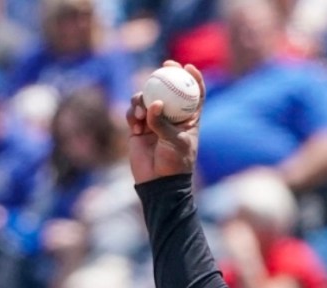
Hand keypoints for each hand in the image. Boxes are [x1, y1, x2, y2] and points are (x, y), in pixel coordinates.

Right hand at [126, 61, 204, 183]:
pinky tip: (134, 127)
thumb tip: (154, 102)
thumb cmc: (175, 164)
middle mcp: (172, 117)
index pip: (195, 95)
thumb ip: (163, 123)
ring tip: (140, 116)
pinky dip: (132, 115)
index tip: (188, 67)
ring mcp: (154, 120)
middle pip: (169, 89)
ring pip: (147, 98)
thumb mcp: (175, 142)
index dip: (194, 79)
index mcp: (190, 119)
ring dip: (141, 101)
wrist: (158, 182)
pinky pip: (133, 111)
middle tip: (163, 66)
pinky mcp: (139, 126)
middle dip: (165, 75)